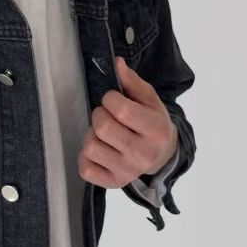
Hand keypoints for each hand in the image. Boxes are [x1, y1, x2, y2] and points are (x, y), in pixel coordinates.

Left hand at [78, 56, 177, 188]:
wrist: (161, 156)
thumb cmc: (151, 123)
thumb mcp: (149, 100)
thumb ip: (132, 82)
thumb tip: (116, 64)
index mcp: (156, 131)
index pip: (122, 110)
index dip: (110, 99)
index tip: (112, 99)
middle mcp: (143, 154)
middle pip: (103, 128)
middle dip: (99, 115)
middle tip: (106, 116)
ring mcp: (127, 171)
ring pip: (90, 147)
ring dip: (91, 135)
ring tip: (102, 134)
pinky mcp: (113, 182)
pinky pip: (85, 169)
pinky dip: (85, 157)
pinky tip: (98, 150)